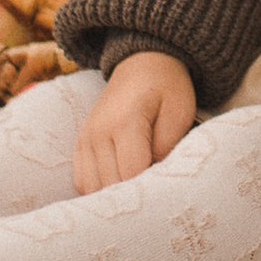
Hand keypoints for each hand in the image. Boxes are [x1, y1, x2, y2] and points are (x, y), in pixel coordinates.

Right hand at [74, 54, 197, 191]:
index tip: (165, 192)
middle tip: (154, 195)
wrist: (142, 64)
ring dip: (114, 196)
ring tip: (137, 191)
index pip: (131, 174)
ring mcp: (85, 139)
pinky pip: (82, 182)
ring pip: (92, 189)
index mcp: (125, 122)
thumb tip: (153, 179)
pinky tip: (119, 185)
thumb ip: (168, 147)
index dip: (149, 190)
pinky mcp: (80, 144)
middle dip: (132, 197)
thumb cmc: (167, 88)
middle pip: (109, 186)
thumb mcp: (180, 112)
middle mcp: (98, 133)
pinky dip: (99, 190)